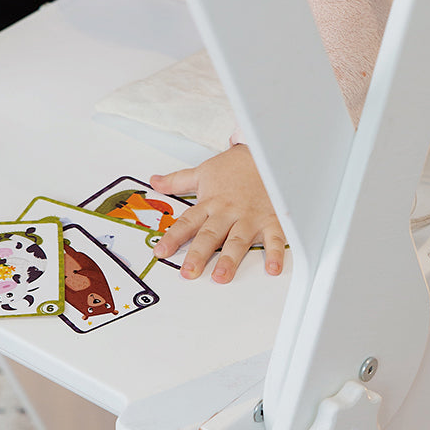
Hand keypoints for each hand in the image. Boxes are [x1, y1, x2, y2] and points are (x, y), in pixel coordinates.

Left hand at [150, 145, 285, 283]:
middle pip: (211, 235)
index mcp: (211, 203)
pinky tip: (272, 269)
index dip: (173, 237)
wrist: (266, 152)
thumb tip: (155, 182)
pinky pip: (275, 237)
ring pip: (238, 240)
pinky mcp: (272, 219)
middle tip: (189, 272)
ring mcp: (250, 217)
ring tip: (221, 276)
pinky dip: (275, 253)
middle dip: (199, 254)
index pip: (187, 222)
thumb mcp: (203, 171)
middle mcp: (228, 212)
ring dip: (230, 259)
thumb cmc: (235, 166)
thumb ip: (177, 181)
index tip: (161, 252)